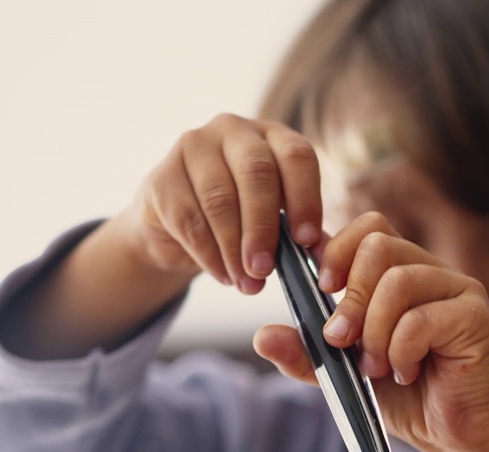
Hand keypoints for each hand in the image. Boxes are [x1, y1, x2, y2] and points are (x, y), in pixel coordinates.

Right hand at [115, 113, 324, 292]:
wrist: (177, 227)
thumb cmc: (240, 219)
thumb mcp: (276, 222)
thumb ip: (303, 235)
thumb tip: (326, 257)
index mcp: (273, 136)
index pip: (297, 155)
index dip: (305, 198)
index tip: (306, 240)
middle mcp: (233, 130)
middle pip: (256, 173)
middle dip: (263, 228)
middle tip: (267, 270)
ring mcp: (193, 147)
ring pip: (219, 199)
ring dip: (234, 249)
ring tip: (248, 283)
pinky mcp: (162, 176)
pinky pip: (189, 219)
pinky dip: (209, 255)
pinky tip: (224, 275)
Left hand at [254, 212, 488, 451]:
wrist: (460, 436)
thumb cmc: (411, 399)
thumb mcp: (346, 376)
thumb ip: (309, 354)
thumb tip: (263, 336)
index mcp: (399, 274)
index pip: (366, 228)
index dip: (336, 250)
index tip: (322, 288)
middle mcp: (429, 272)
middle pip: (377, 244)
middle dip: (350, 298)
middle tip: (343, 342)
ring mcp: (456, 289)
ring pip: (398, 280)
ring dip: (375, 330)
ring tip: (378, 367)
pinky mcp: (475, 316)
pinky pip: (421, 318)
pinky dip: (401, 351)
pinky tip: (407, 373)